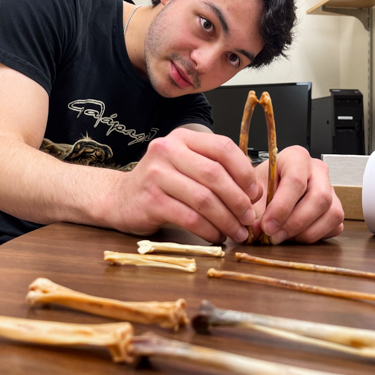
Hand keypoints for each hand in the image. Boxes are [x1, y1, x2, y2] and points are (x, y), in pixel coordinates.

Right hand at [111, 128, 262, 242]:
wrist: (119, 198)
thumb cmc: (160, 184)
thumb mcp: (186, 166)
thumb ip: (215, 170)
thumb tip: (254, 191)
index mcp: (183, 138)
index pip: (223, 148)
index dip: (244, 171)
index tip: (255, 193)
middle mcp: (168, 150)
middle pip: (215, 174)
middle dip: (238, 200)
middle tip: (249, 218)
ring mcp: (156, 174)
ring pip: (204, 199)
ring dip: (226, 219)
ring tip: (237, 232)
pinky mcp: (151, 200)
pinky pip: (190, 218)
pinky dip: (208, 230)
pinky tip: (216, 236)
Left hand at [253, 146, 343, 243]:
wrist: (269, 190)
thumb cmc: (263, 185)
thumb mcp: (252, 189)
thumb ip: (252, 206)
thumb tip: (256, 227)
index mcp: (296, 158)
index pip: (296, 180)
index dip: (281, 207)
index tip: (266, 225)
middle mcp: (318, 171)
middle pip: (319, 198)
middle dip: (295, 222)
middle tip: (274, 236)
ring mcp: (331, 189)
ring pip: (332, 213)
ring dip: (306, 232)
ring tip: (283, 237)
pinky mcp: (336, 208)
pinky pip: (335, 226)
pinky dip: (315, 236)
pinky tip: (295, 236)